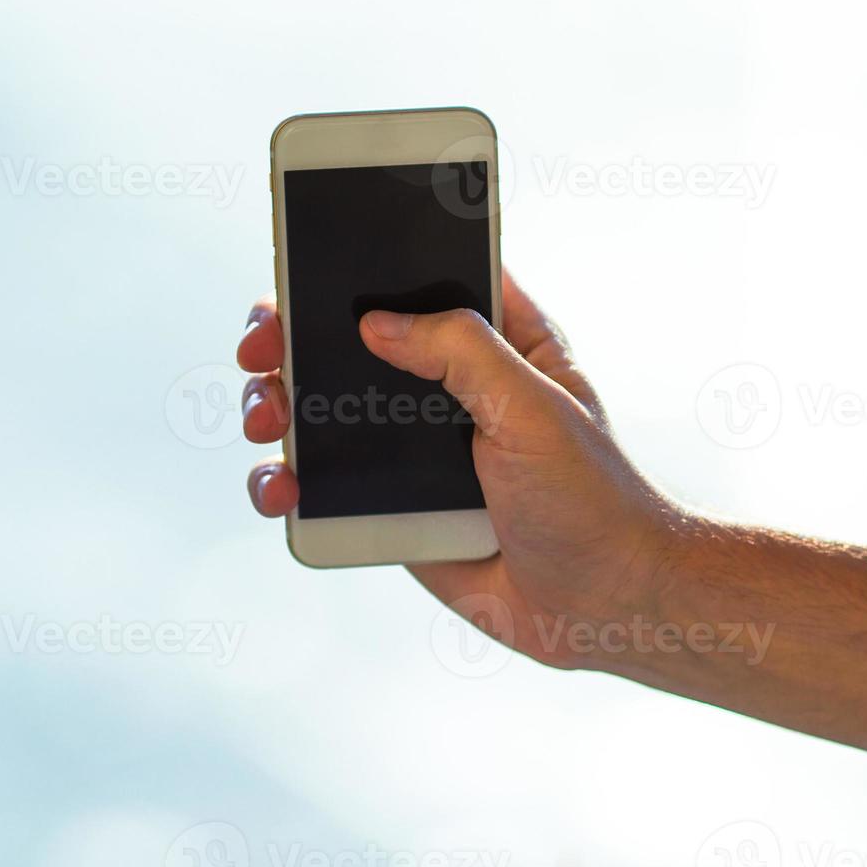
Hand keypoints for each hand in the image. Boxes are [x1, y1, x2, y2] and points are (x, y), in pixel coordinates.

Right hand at [236, 270, 688, 667]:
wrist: (603, 606)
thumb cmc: (594, 500)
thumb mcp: (533, 408)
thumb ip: (460, 351)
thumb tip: (374, 323)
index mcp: (499, 341)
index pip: (423, 276)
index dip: (364, 263)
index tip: (306, 261)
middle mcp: (449, 387)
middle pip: (353, 340)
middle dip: (294, 337)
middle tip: (263, 347)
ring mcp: (416, 448)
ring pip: (327, 411)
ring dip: (279, 407)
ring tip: (266, 419)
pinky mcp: (393, 505)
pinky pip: (326, 485)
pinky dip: (288, 482)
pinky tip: (280, 487)